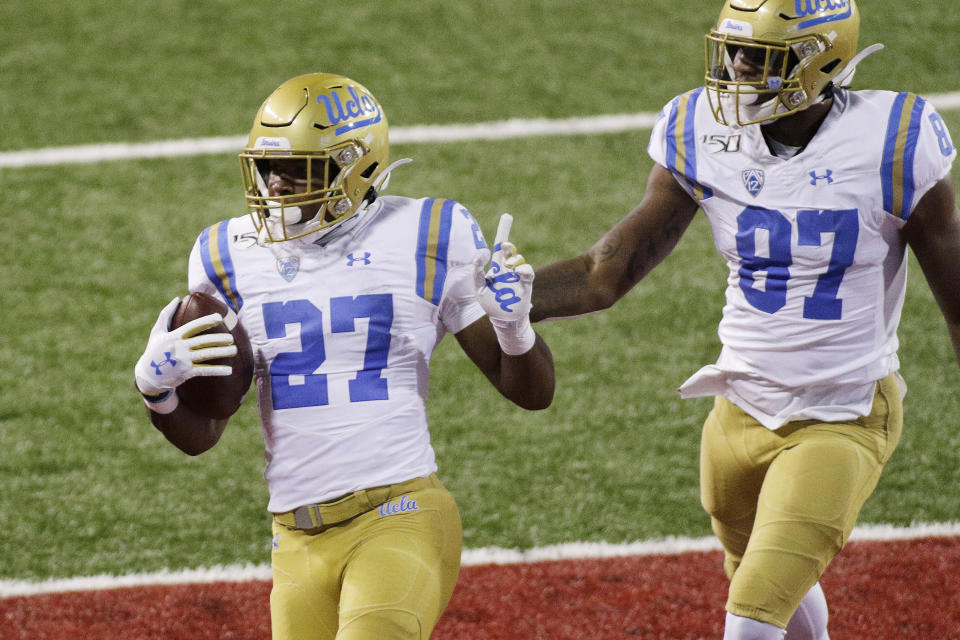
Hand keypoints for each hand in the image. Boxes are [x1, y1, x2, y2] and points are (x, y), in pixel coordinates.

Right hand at [134, 297, 236, 397]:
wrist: (148, 376)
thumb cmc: (154, 350)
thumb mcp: (157, 332)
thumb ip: (166, 314)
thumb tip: (177, 298)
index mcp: (174, 336)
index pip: (193, 327)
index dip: (206, 321)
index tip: (219, 318)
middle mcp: (179, 348)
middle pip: (203, 341)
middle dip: (219, 339)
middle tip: (231, 338)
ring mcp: (183, 360)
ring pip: (206, 355)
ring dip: (222, 352)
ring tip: (234, 350)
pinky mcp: (186, 372)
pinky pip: (204, 370)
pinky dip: (217, 370)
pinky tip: (229, 370)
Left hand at [473, 214, 535, 354]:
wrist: (505, 320)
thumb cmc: (491, 304)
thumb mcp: (479, 288)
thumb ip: (476, 271)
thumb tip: (481, 254)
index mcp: (496, 267)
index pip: (497, 246)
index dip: (503, 230)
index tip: (507, 215)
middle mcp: (507, 268)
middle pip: (508, 248)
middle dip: (505, 234)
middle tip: (502, 240)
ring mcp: (516, 276)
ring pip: (516, 259)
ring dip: (511, 258)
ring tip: (507, 265)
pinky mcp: (525, 284)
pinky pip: (527, 272)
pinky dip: (523, 269)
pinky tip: (519, 271)